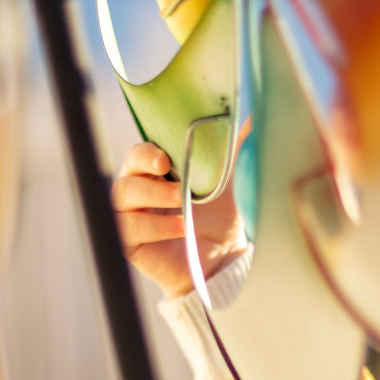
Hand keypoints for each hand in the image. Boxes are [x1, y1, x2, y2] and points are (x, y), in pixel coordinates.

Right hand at [113, 139, 248, 299]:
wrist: (219, 261)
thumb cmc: (215, 219)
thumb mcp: (226, 182)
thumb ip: (232, 151)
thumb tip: (254, 117)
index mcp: (154, 173)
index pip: (140, 154)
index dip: (147, 151)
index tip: (167, 156)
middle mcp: (137, 191)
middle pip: (127, 171)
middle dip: (145, 166)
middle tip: (167, 168)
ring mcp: (131, 217)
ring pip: (124, 196)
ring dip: (153, 195)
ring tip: (182, 201)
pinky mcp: (130, 243)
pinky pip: (130, 229)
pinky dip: (156, 226)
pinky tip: (180, 227)